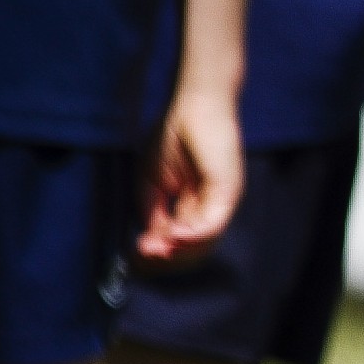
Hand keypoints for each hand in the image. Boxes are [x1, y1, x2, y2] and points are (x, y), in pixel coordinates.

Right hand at [137, 88, 244, 265]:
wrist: (194, 106)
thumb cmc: (174, 136)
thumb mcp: (153, 181)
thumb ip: (152, 211)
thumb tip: (149, 241)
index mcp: (195, 208)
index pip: (181, 243)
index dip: (159, 253)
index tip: (137, 258)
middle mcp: (211, 210)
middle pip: (193, 250)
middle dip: (166, 257)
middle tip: (143, 258)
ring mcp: (221, 203)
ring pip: (202, 243)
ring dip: (175, 250)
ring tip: (154, 249)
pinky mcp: (226, 193)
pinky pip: (210, 224)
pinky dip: (190, 235)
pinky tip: (171, 236)